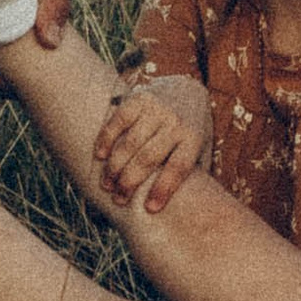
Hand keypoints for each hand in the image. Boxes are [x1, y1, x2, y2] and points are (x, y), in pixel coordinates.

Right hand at [95, 74, 212, 213]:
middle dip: (130, 183)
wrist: (185, 91)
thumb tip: (184, 209)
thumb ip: (194, 175)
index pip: (178, 168)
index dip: (163, 190)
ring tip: (107, 185)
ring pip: (130, 143)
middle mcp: (176, 122)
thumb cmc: (189, 133)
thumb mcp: (200, 150)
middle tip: (118, 199)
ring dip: (115, 167)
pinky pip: (118, 122)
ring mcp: (157, 109)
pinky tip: (100, 157)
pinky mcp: (138, 99)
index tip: (150, 209)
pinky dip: (106, 140)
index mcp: (193, 138)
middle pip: (149, 159)